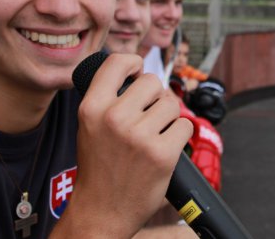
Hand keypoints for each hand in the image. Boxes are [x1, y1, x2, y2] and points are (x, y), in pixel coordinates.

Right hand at [62, 53, 192, 237]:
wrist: (101, 211)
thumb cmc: (98, 166)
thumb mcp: (89, 125)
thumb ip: (108, 98)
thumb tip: (139, 72)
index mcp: (91, 108)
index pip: (117, 62)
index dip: (134, 63)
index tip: (138, 73)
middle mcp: (114, 118)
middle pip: (152, 82)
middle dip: (155, 96)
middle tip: (148, 116)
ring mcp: (139, 136)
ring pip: (172, 104)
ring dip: (169, 117)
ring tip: (155, 134)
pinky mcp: (161, 154)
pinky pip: (185, 126)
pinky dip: (180, 135)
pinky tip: (165, 146)